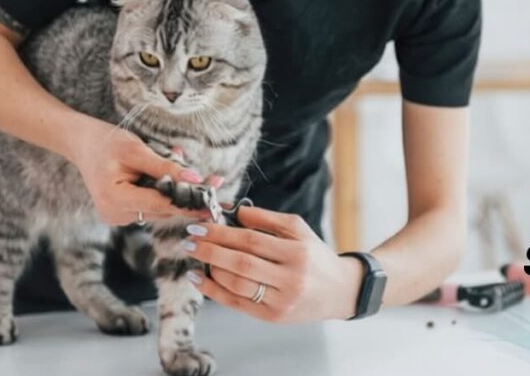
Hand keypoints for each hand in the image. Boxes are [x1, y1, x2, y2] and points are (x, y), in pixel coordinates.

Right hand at [68, 118, 213, 225]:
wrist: (82, 143)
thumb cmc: (106, 142)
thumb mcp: (136, 149)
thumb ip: (165, 166)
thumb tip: (195, 179)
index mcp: (115, 200)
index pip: (160, 205)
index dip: (189, 203)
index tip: (213, 202)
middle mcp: (116, 215)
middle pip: (163, 209)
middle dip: (190, 196)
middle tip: (216, 183)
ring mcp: (119, 217)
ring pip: (161, 208)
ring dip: (180, 191)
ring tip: (197, 172)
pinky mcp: (124, 213)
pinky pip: (153, 204)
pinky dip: (167, 191)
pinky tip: (176, 173)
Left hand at [183, 206, 365, 322]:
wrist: (339, 290)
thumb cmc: (315, 256)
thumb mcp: (299, 230)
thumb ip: (267, 219)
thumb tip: (234, 212)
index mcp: (297, 252)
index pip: (252, 241)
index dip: (222, 233)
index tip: (200, 225)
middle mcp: (291, 278)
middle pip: (242, 263)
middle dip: (210, 250)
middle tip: (189, 240)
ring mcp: (282, 300)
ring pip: (238, 285)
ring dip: (211, 270)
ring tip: (196, 256)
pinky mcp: (274, 317)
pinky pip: (238, 303)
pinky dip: (215, 291)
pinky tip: (201, 279)